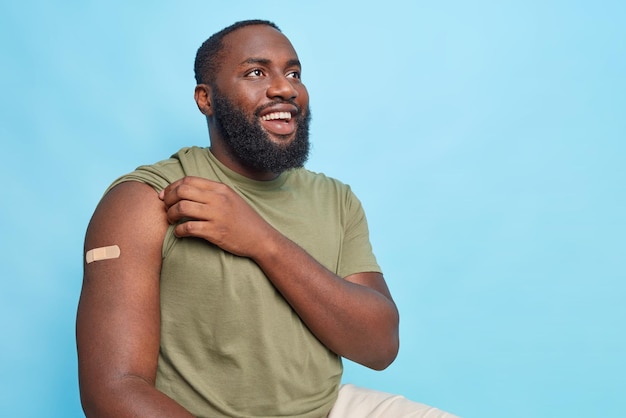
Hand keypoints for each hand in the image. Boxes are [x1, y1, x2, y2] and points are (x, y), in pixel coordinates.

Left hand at [159, 176, 274, 257]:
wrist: (261, 238)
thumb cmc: (243, 219)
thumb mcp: (231, 198)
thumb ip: (211, 193)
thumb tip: (186, 190)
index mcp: (220, 188)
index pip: (188, 180)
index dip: (172, 187)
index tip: (166, 196)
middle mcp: (218, 199)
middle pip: (182, 191)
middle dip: (168, 199)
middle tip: (166, 208)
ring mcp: (217, 215)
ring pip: (182, 208)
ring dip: (171, 215)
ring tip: (172, 221)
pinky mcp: (215, 232)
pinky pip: (189, 227)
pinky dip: (179, 230)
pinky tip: (180, 233)